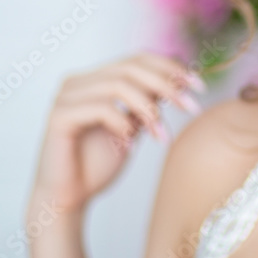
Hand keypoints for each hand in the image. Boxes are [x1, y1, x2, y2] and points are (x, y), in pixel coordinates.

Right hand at [28, 52, 205, 213]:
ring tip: (162, 134)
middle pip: (131, 67)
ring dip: (149, 109)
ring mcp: (65, 96)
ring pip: (119, 85)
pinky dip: (123, 122)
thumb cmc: (98, 163)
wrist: (68, 199)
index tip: (198, 86)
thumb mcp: (133, 126)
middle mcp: (78, 81)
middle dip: (167, 84)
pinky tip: (130, 142)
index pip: (137, 59)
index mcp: (94, 78)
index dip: (170, 67)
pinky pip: (102, 108)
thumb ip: (148, 102)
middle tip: (191, 106)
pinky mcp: (58, 116)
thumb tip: (180, 79)